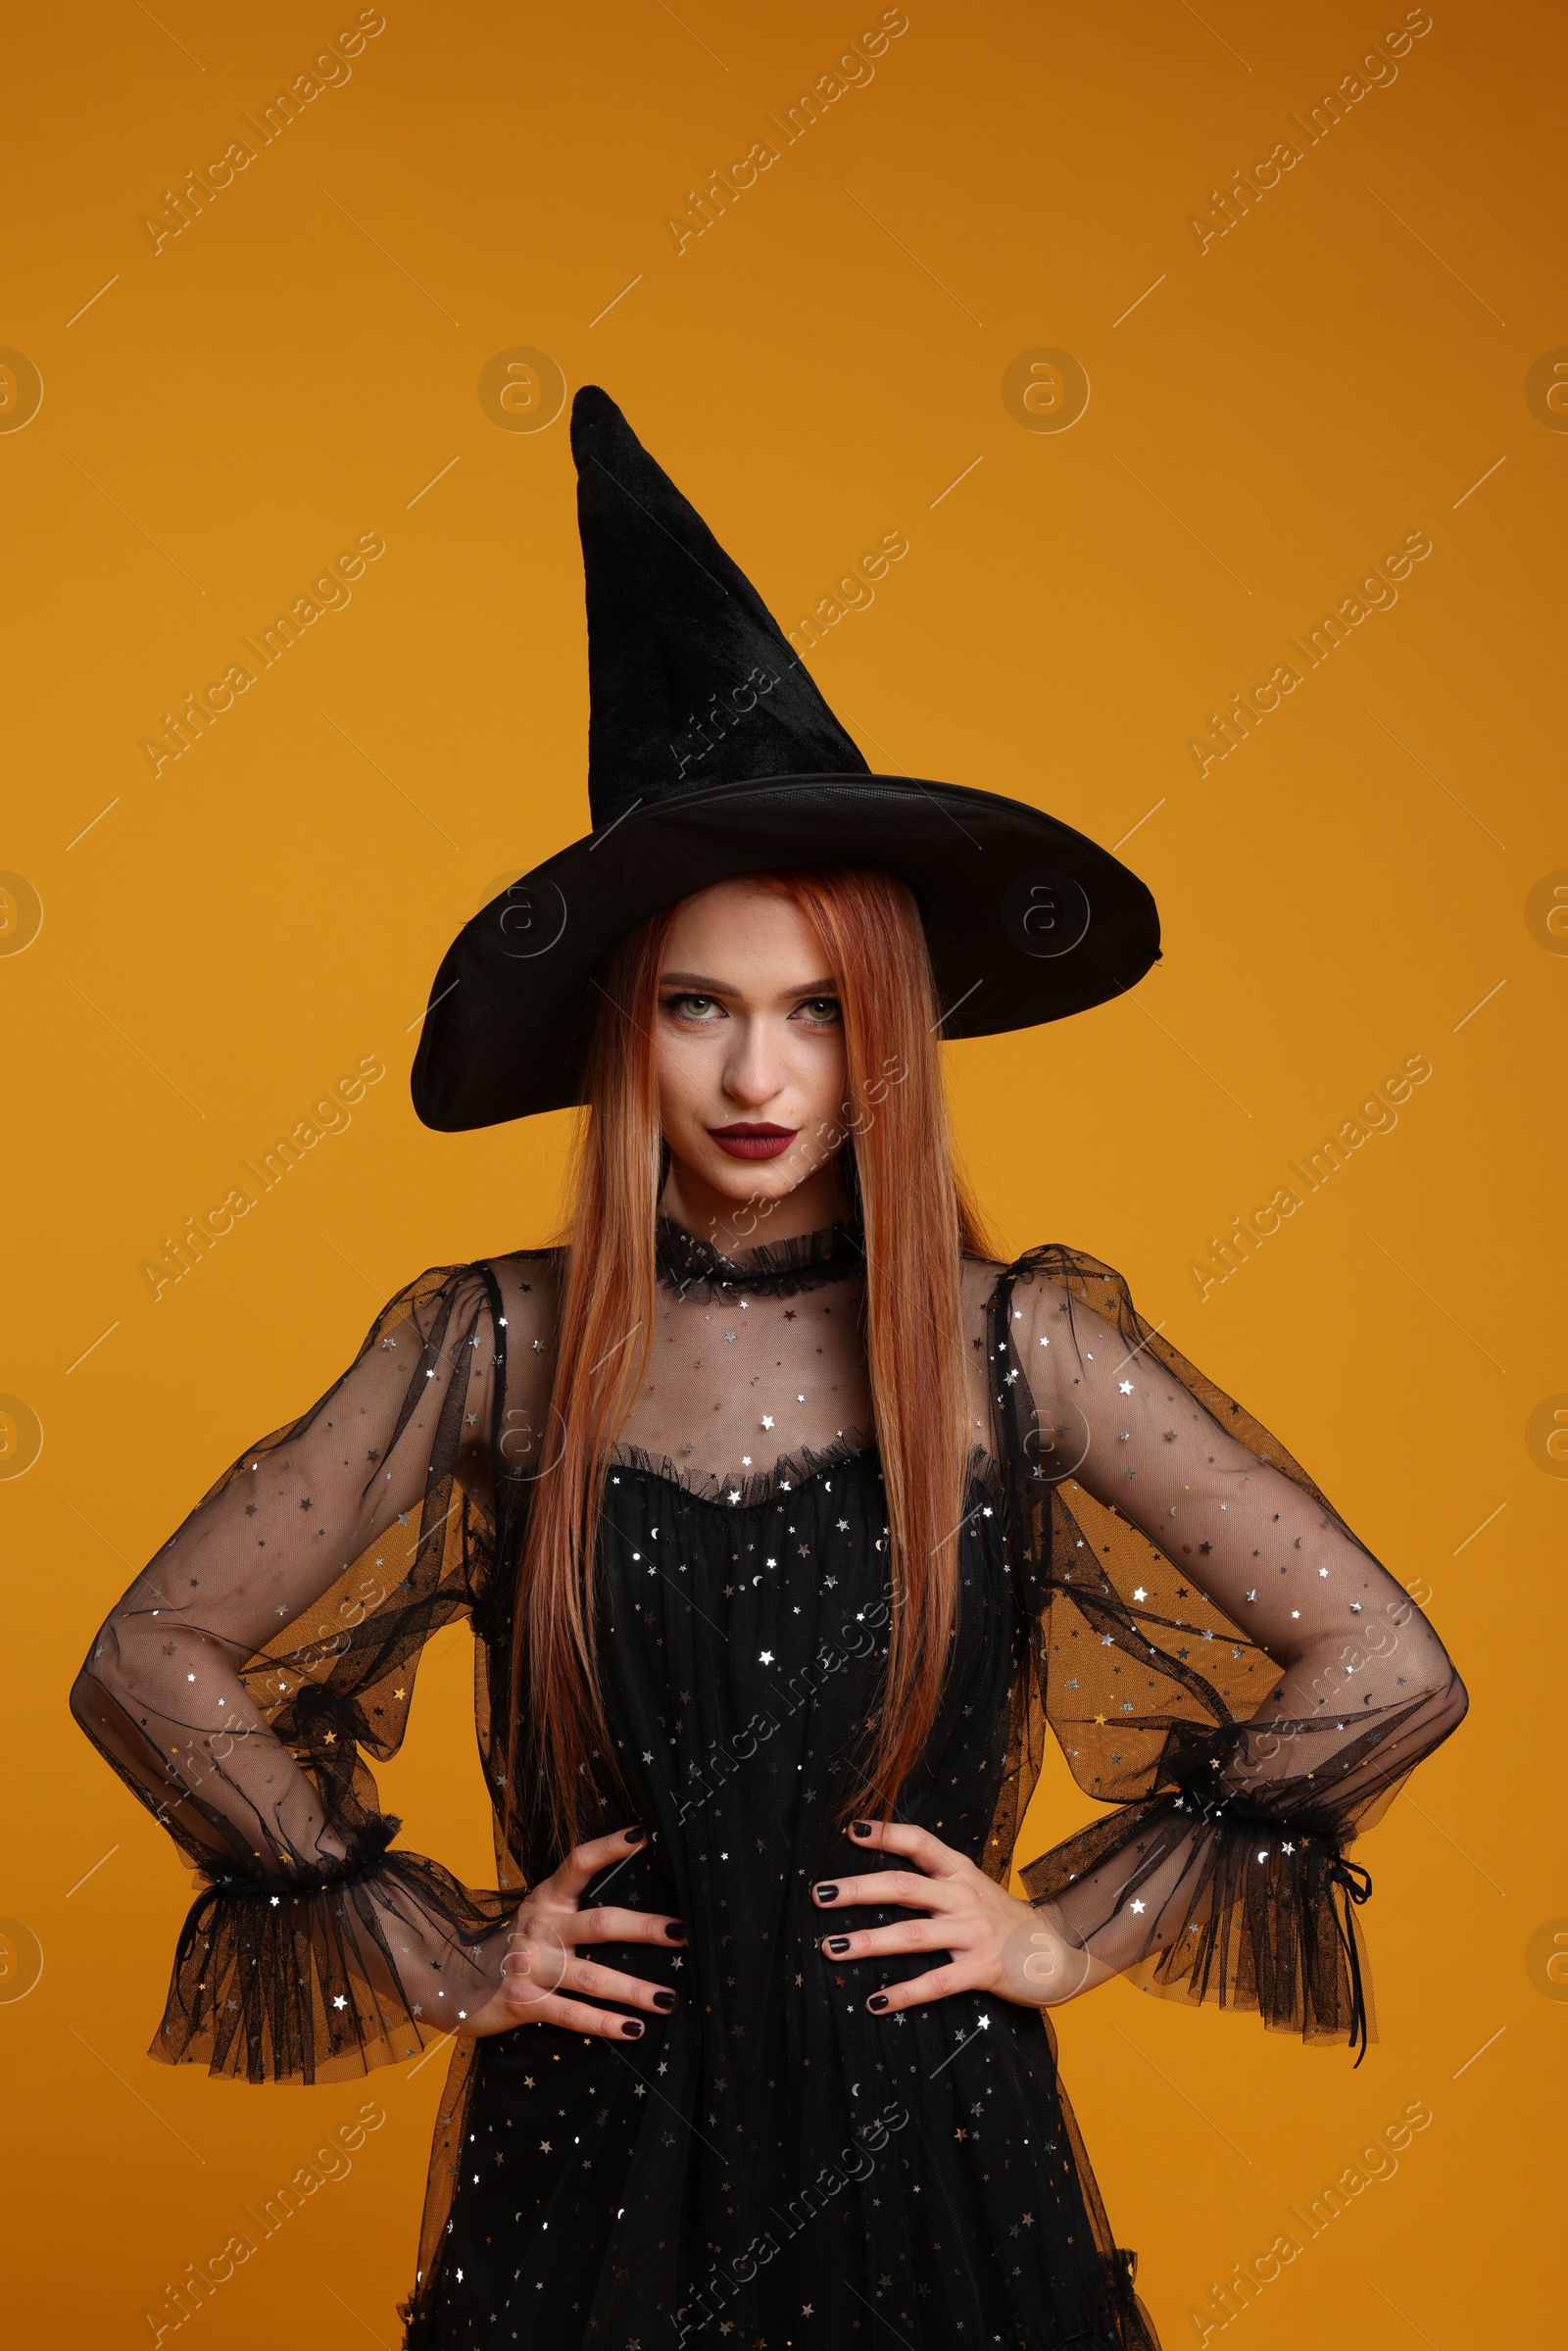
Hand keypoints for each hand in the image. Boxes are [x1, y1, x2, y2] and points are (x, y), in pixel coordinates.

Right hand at [463, 1824, 684, 2040]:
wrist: (446, 1978)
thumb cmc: (509, 1945)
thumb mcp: (537, 1915)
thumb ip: (573, 1908)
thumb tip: (632, 1907)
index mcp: (545, 1898)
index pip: (579, 1863)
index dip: (610, 1847)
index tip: (644, 1836)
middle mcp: (540, 1927)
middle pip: (599, 1924)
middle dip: (644, 1929)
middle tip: (682, 1934)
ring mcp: (531, 1966)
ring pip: (591, 1977)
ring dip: (633, 1989)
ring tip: (667, 1998)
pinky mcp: (523, 2002)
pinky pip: (570, 2014)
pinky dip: (604, 2023)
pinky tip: (632, 2029)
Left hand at [812, 1820, 1100, 2016]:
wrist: (1060, 1953)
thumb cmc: (1005, 1922)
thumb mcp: (974, 1889)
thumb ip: (937, 1882)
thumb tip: (882, 1879)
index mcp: (961, 1872)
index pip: (921, 1842)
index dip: (886, 1834)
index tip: (851, 1830)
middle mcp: (964, 1896)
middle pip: (904, 1886)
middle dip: (857, 1889)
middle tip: (819, 1894)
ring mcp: (974, 1932)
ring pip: (912, 1934)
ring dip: (867, 1941)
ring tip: (831, 1948)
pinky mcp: (983, 1968)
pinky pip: (937, 1981)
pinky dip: (904, 1992)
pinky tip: (876, 2000)